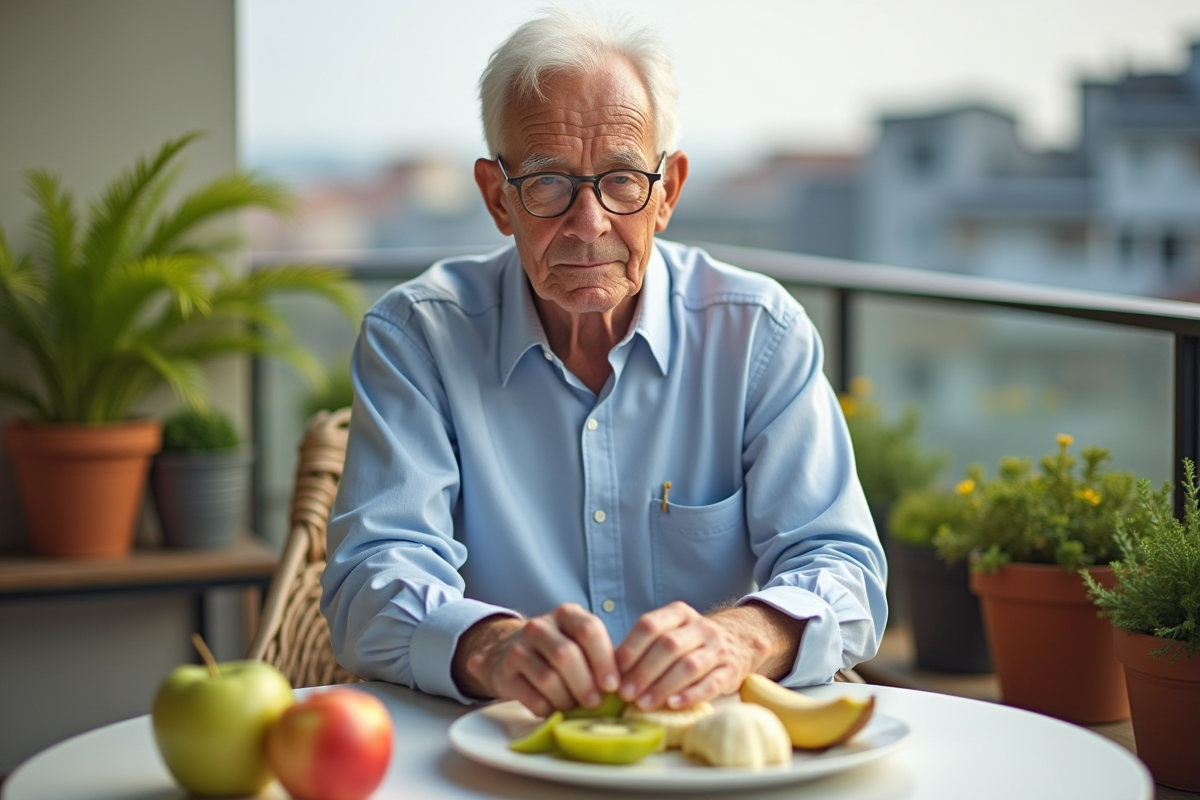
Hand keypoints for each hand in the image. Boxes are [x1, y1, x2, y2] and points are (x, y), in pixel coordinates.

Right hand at [454, 604, 619, 717]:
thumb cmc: (558, 650)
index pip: (589, 630)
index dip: (604, 660)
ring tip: (575, 708)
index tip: (614, 686)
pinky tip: (555, 709)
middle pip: (566, 655)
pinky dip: (548, 708)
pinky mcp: (505, 672)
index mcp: (566, 615)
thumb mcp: (579, 642)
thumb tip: (628, 686)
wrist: (508, 653)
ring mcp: (519, 648)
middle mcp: (540, 626)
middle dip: (585, 684)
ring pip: (548, 677)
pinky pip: (531, 696)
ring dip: (567, 699)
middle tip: (596, 703)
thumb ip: (601, 657)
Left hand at [614, 601, 805, 710]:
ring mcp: (717, 647)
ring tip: (643, 705)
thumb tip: (607, 670)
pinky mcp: (731, 670)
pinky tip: (673, 704)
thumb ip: (643, 646)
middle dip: (643, 672)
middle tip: (625, 694)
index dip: (630, 650)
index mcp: (678, 613)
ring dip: (663, 686)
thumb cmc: (691, 642)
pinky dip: (690, 694)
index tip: (614, 673)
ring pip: (688, 665)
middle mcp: (700, 627)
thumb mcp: (670, 632)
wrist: (741, 639)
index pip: (649, 625)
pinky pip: (711, 682)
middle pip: (668, 646)